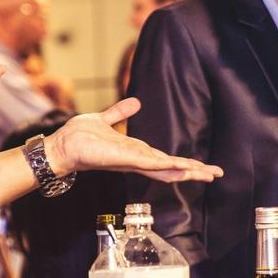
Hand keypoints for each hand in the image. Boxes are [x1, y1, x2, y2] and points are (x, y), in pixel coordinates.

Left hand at [45, 98, 223, 182]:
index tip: (202, 165)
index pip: (164, 158)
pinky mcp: (125, 160)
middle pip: (171, 167)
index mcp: (134, 152)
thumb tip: (136, 102)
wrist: (61, 146)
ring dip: (187, 171)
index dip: (183, 162)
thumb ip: (120, 112)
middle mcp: (136, 160)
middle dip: (194, 171)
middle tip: (217, 174)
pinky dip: (167, 166)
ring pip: (166, 167)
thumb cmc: (78, 137)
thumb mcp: (103, 120)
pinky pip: (150, 163)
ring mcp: (132, 161)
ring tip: (208, 174)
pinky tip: (182, 169)